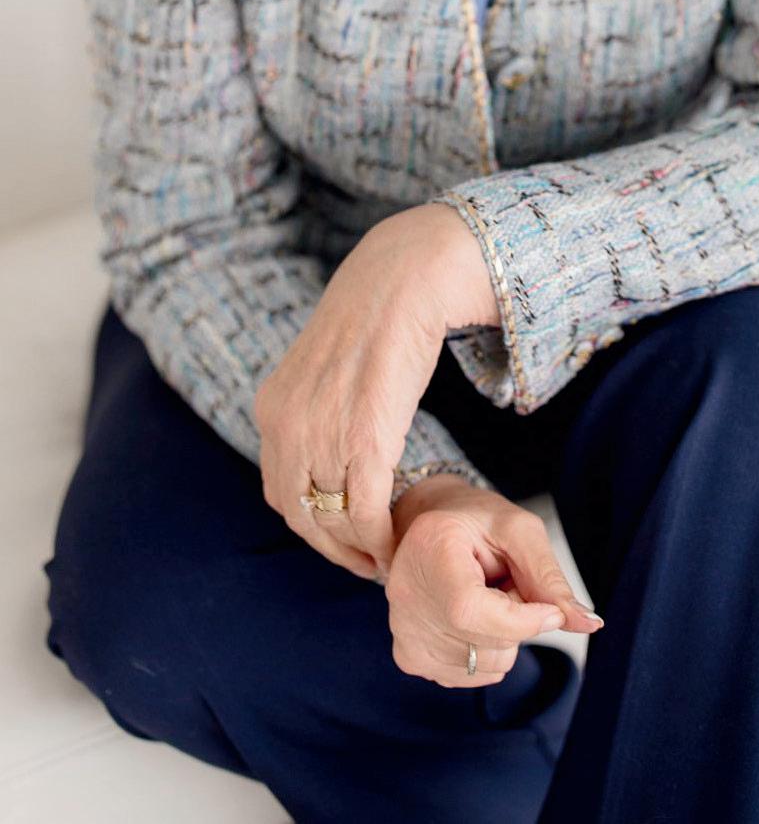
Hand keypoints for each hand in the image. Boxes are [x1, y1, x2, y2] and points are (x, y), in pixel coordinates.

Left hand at [254, 203, 491, 581]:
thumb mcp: (325, 368)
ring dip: (358, 551)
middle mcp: (286, 424)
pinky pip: (363, 511)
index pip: (279, 494)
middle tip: (366, 563)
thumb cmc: (376, 318)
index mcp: (272, 407)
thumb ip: (317, 410)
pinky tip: (395, 541)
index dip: (312, 528)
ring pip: (331, 521)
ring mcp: (321, 433)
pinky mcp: (363, 438)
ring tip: (385, 557)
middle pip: (301, 517)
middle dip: (333, 549)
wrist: (404, 278)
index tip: (342, 542)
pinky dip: (377, 538)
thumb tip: (330, 454)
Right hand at [385, 475, 604, 686]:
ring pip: (483, 664)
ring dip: (502, 636)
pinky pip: (470, 675)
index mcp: (429, 547)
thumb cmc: (478, 521)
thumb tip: (588, 624)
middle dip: (517, 620)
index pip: (471, 612)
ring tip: (485, 597)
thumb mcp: (520, 531)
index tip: (552, 610)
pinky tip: (471, 616)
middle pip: (484, 641)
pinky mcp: (409, 656)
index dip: (523, 620)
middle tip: (504, 583)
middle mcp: (404, 594)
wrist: (437, 525)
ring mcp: (402, 630)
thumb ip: (550, 578)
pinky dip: (485, 651)